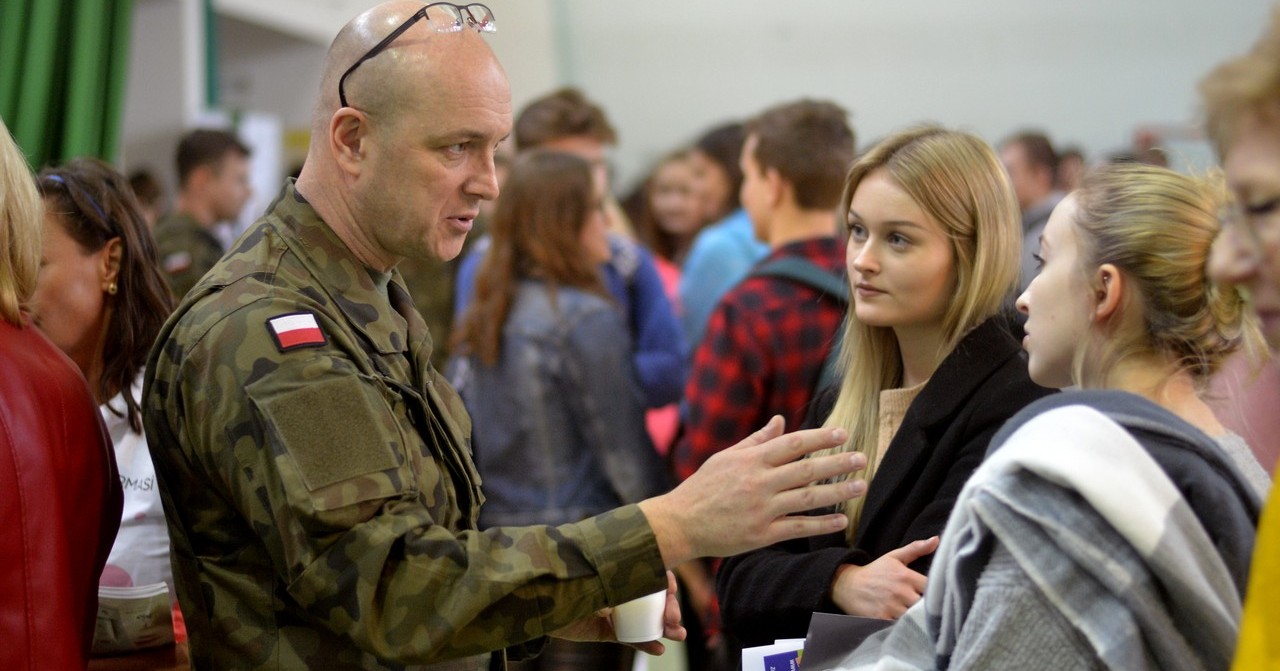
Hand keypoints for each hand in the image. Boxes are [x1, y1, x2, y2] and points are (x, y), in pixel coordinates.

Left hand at [553, 572, 686, 655]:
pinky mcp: (606, 630)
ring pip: (646, 620)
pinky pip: (629, 637)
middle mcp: (620, 589)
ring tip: (679, 635)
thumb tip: (632, 591)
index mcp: (620, 569)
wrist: (539, 599)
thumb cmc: (568, 578)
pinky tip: (659, 649)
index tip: (672, 590)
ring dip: (665, 628)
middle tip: (674, 620)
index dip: (666, 582)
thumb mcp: (595, 574)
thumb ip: (612, 577)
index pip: (651, 573)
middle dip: (669, 609)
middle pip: (653, 599)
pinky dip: (645, 643)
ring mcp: (615, 611)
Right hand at [639, 416, 867, 565]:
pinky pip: (797, 527)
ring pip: (807, 499)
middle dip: (838, 463)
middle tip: (863, 458)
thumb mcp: (726, 457)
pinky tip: (841, 520)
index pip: (793, 444)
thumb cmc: (703, 487)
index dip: (820, 438)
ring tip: (861, 486)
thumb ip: (757, 440)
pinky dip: (821, 524)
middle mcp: (759, 482)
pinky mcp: (761, 534)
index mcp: (751, 460)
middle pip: (807, 470)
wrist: (680, 523)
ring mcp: (761, 509)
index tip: (843, 434)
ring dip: (838, 492)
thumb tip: (781, 420)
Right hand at [830, 536, 938, 618]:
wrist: (847, 585)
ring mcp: (891, 606)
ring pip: (915, 617)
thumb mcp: (894, 557)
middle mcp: (900, 591)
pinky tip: (906, 624)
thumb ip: (916, 549)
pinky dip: (905, 626)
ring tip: (918, 617)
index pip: (933, 587)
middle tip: (929, 609)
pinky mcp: (882, 619)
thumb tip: (937, 539)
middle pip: (926, 606)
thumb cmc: (874, 571)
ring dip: (917, 618)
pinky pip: (900, 626)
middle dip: (928, 608)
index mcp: (906, 576)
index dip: (937, 593)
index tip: (937, 595)